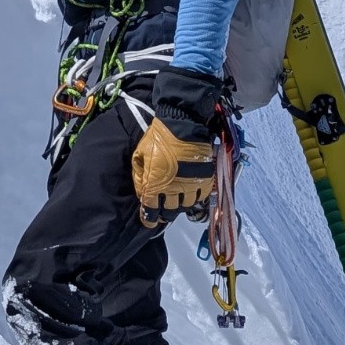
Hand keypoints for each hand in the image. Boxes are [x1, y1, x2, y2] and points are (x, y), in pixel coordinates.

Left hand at [131, 67, 226, 227]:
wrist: (182, 124)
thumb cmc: (158, 138)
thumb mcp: (141, 154)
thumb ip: (140, 175)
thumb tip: (141, 191)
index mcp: (155, 185)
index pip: (151, 211)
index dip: (149, 218)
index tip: (149, 220)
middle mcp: (173, 191)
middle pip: (169, 213)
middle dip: (164, 213)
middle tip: (162, 208)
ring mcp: (190, 187)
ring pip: (184, 208)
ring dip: (178, 206)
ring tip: (175, 200)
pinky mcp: (204, 182)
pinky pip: (199, 199)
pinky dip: (193, 199)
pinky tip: (188, 194)